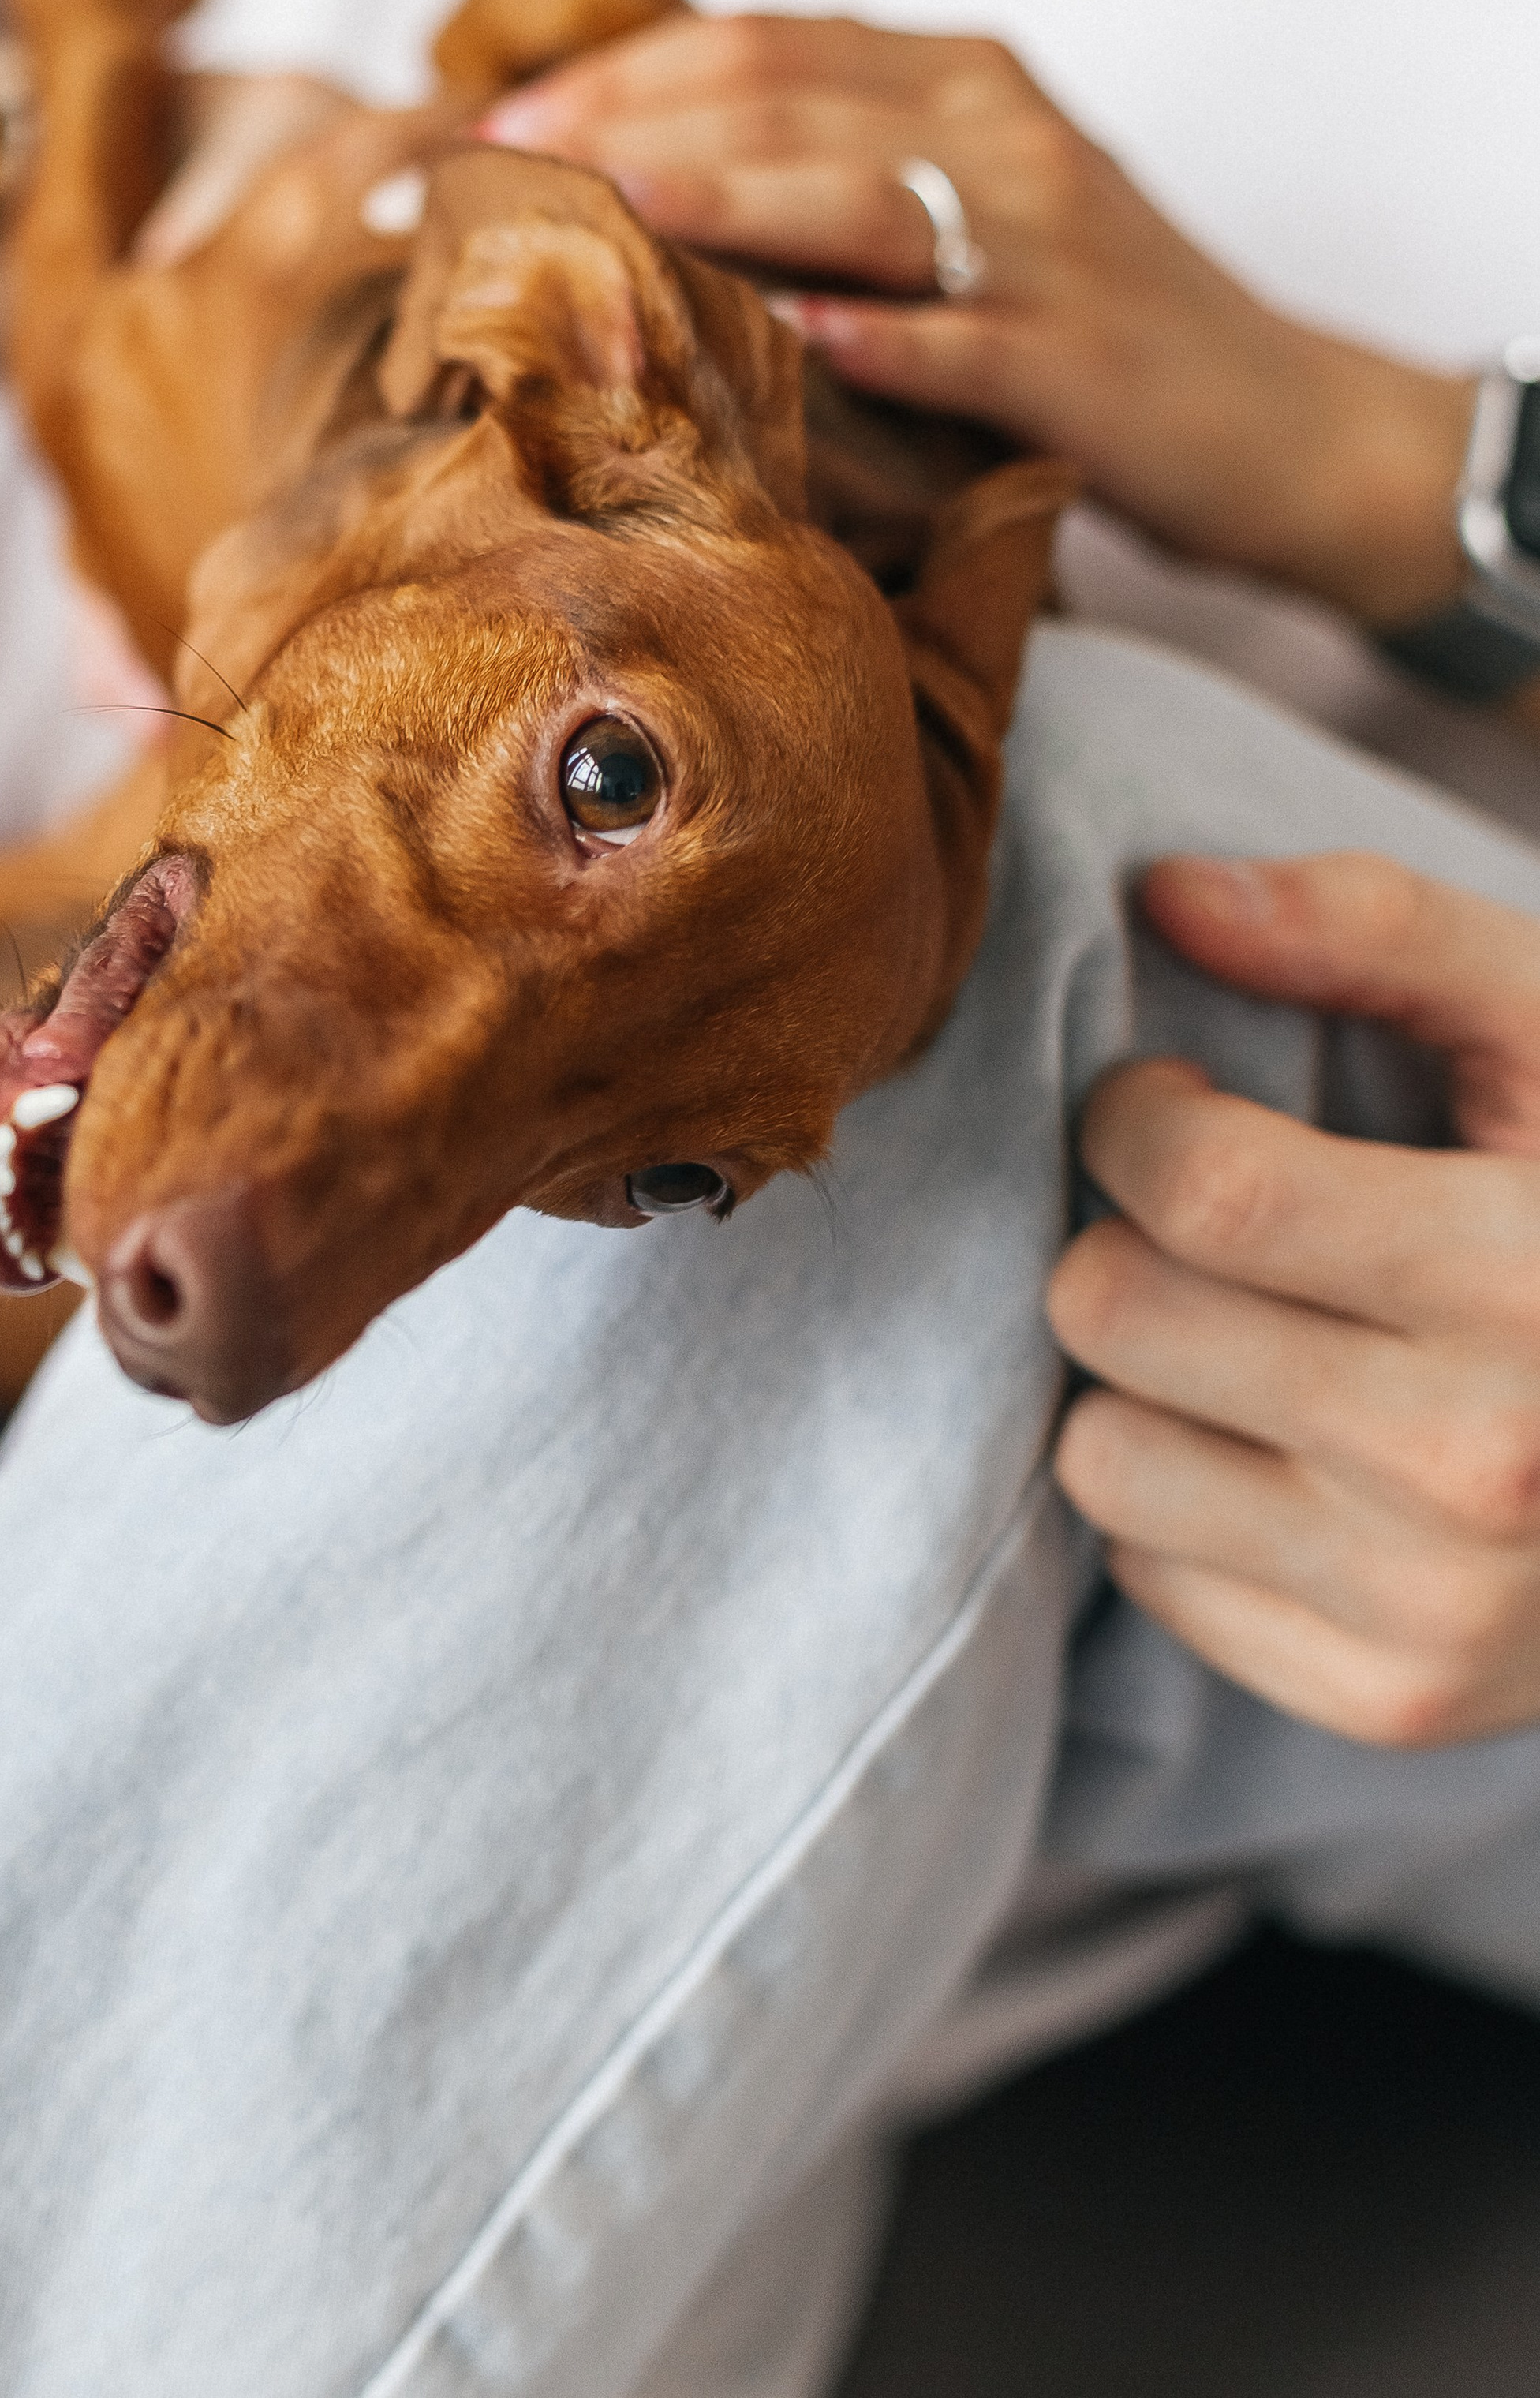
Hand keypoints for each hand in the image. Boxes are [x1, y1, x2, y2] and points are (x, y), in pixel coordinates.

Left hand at [481, 13, 1469, 627]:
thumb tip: (639, 182)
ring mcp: (1041, 239)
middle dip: (613, 128)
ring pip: (853, 189)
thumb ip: (834, 174)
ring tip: (593, 220)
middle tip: (482, 178)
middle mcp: (994, 130)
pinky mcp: (1080, 355)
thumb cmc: (1089, 327)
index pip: (751, 44)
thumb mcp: (965, 214)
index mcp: (955, 80)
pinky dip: (871, 334)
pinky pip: (960, 337)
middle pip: (775, 96)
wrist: (1281, 422)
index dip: (609, 74)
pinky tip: (784, 340)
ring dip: (711, 203)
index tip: (485, 127)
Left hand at [1050, 852, 1539, 1746]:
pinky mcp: (1391, 1703)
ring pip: (1099, 1454)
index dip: (1139, 1119)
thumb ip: (1373, 932)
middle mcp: (1482, 1464)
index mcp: (1532, 1280)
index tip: (1166, 1100)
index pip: (1209, 1191)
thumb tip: (1165, 894)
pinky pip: (1147, 1572)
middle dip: (1122, 1234)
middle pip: (1120, 1314)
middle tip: (1208, 1213)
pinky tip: (1295, 1446)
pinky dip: (1185, 1499)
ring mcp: (1435, 1610)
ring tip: (1257, 1329)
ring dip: (1139, 1374)